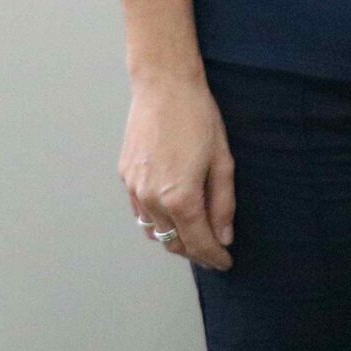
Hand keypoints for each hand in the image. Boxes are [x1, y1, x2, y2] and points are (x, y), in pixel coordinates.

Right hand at [120, 69, 235, 271]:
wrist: (163, 87)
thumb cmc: (198, 118)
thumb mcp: (222, 160)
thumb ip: (223, 203)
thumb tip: (224, 236)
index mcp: (179, 197)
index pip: (198, 241)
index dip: (213, 256)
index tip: (225, 262)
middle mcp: (151, 199)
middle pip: (173, 242)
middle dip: (195, 251)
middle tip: (214, 251)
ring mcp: (134, 190)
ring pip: (153, 231)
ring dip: (174, 239)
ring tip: (196, 234)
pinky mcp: (125, 178)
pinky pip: (140, 213)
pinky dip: (157, 221)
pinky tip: (173, 213)